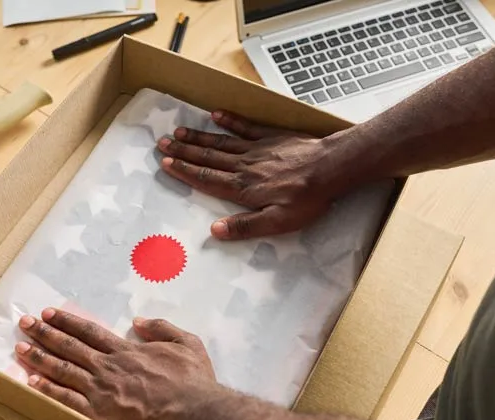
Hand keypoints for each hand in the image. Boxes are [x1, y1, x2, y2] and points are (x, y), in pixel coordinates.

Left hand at [15, 308, 217, 419]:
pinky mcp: (98, 416)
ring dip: (39, 358)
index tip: (48, 313)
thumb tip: (140, 321)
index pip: (89, 332)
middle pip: (69, 347)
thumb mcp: (187, 343)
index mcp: (127, 351)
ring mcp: (100, 391)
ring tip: (19, 348)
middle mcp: (108, 367)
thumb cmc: (193, 381)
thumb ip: (162, 328)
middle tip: (24, 323)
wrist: (193, 412)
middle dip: (44, 333)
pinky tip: (31, 382)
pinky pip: (65, 400)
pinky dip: (47, 390)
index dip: (66, 321)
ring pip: (62, 370)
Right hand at [157, 110, 367, 239]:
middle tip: (162, 144)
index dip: (185, 172)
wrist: (332, 168)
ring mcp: (258, 149)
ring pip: (221, 142)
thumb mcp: (278, 222)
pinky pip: (246, 127)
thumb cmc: (307, 199)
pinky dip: (230, 120)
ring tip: (178, 131)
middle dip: (184, 151)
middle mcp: (245, 166)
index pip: (207, 179)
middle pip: (208, 157)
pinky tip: (216, 114)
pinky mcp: (272, 137)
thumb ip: (246, 226)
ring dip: (199, 137)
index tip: (167, 163)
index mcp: (244, 188)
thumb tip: (215, 231)